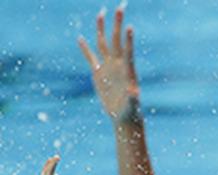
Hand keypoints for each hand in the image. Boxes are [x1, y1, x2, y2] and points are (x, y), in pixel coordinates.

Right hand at [78, 7, 140, 122]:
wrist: (122, 117)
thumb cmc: (130, 112)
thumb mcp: (132, 105)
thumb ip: (132, 97)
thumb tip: (134, 92)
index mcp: (127, 70)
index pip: (128, 51)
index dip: (128, 40)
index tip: (129, 26)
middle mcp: (118, 65)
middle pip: (116, 40)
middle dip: (117, 24)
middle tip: (120, 7)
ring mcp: (108, 67)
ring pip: (103, 43)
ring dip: (102, 29)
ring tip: (102, 13)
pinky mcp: (98, 74)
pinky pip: (90, 57)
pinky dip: (85, 48)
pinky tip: (80, 38)